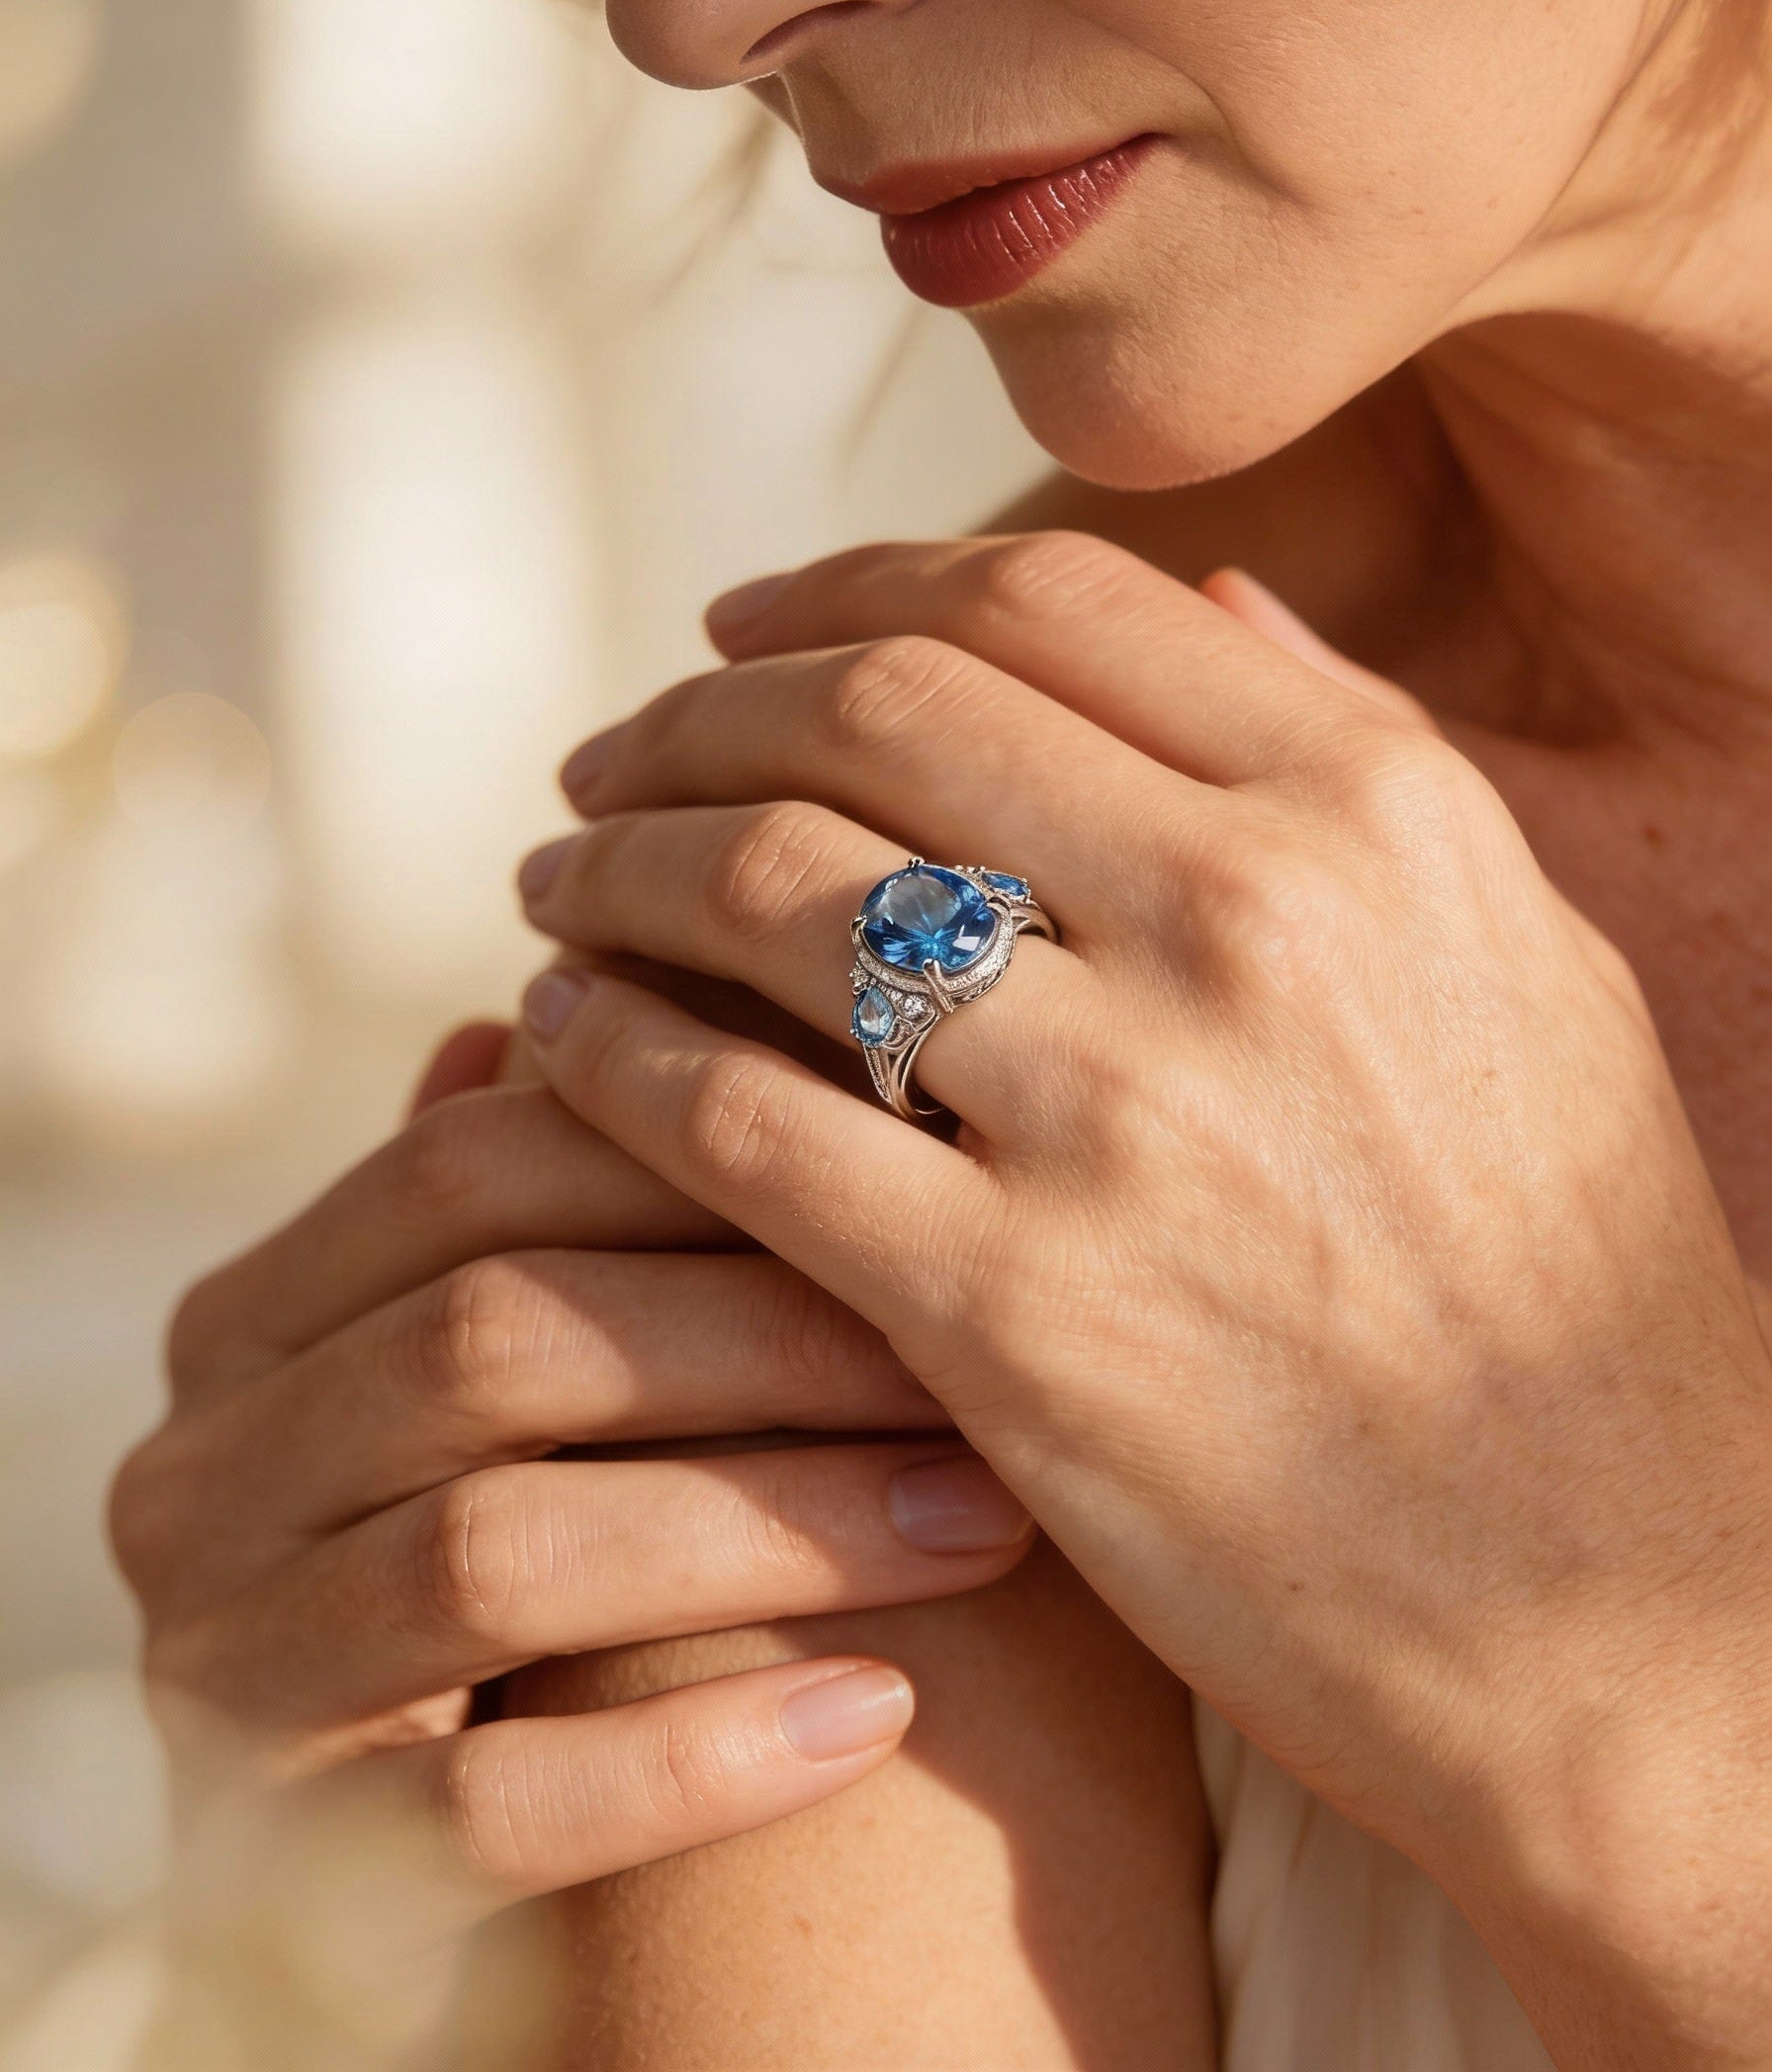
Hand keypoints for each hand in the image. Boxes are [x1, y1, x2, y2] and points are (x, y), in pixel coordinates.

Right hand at [111, 1058, 1031, 2058]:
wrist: (429, 1865)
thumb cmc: (534, 1542)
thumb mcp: (521, 1371)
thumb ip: (528, 1209)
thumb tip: (547, 1004)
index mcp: (253, 1323)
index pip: (459, 1171)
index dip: (696, 1149)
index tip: (921, 1158)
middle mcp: (200, 1479)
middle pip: (488, 1339)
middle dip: (761, 1333)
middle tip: (981, 1343)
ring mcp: (225, 1673)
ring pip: (498, 1550)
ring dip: (772, 1523)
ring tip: (984, 1516)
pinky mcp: (296, 1864)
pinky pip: (498, 1802)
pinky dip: (697, 1755)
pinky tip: (878, 1714)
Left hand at [513, 531, 1771, 2065]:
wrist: (1608, 1601)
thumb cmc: (1576, 1280)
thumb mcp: (1533, 964)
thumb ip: (1372, 754)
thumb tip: (1210, 589)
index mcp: (1372, 815)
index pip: (1037, 602)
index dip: (844, 587)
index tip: (740, 631)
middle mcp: (1249, 923)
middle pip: (872, 715)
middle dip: (694, 713)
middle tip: (608, 755)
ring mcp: (1125, 1118)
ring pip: (769, 892)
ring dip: (616, 868)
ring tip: (557, 885)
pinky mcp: (1013, 1315)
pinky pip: (730, 1121)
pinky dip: (607, 1055)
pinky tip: (559, 1041)